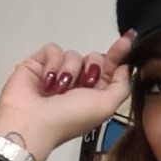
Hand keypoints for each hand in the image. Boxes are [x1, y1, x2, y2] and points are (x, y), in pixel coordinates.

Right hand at [0, 31, 136, 160]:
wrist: (32, 122)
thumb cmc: (69, 119)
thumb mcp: (105, 107)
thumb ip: (121, 86)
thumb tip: (125, 68)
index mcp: (95, 96)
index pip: (110, 69)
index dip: (119, 54)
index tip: (128, 38)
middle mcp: (78, 84)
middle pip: (94, 58)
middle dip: (93, 66)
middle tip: (86, 81)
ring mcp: (58, 73)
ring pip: (74, 54)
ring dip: (70, 72)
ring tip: (59, 90)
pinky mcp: (39, 63)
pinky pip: (53, 50)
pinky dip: (52, 64)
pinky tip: (46, 81)